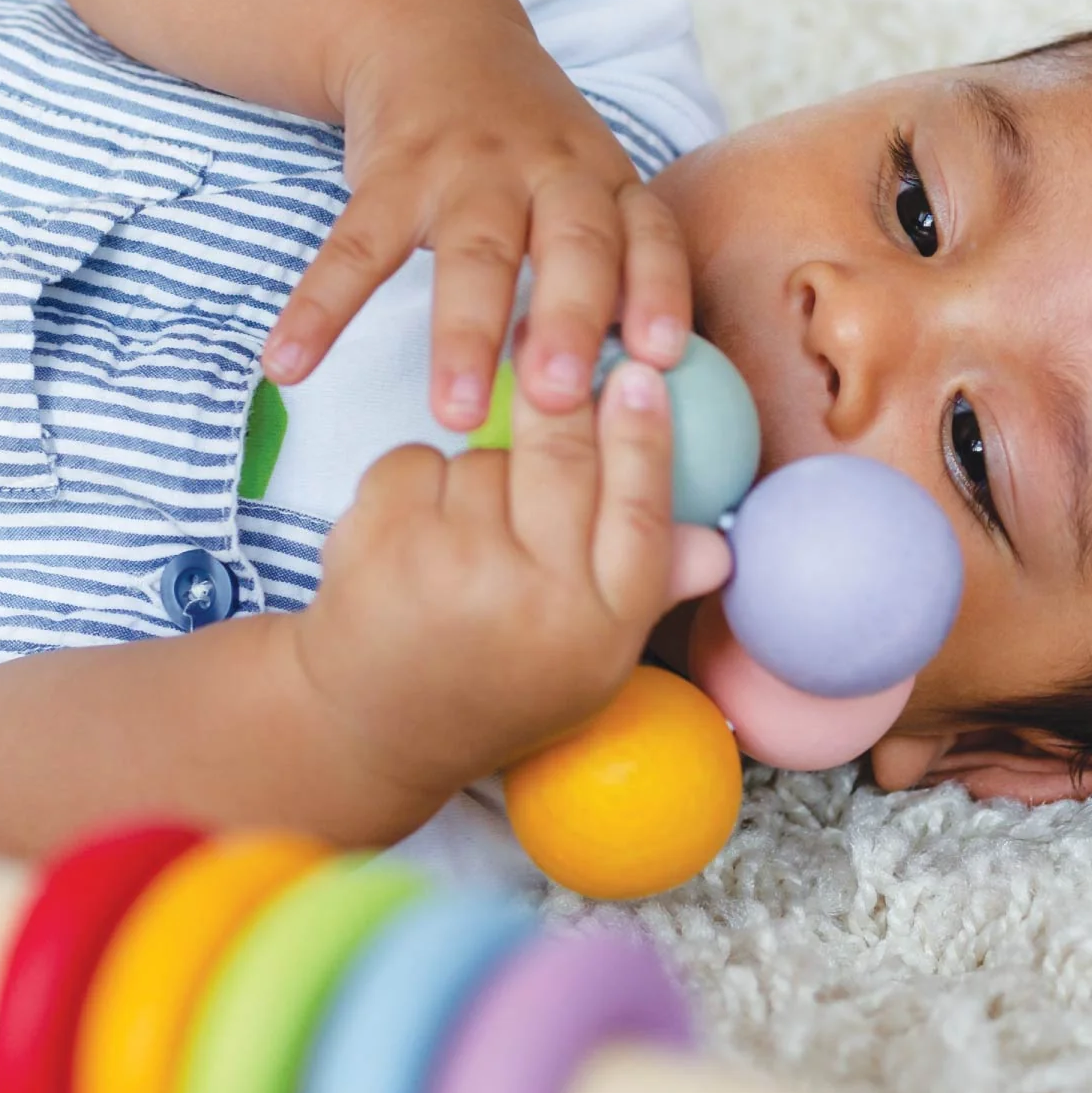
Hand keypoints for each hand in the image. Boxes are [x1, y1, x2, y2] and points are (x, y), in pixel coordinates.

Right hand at [260, 3, 691, 428]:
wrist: (436, 32)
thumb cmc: (533, 153)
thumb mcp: (588, 189)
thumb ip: (607, 276)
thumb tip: (624, 396)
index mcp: (607, 183)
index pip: (649, 235)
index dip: (660, 292)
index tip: (661, 358)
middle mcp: (550, 170)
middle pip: (571, 243)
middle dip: (569, 320)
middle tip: (560, 399)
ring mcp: (469, 168)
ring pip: (473, 253)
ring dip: (464, 334)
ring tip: (452, 413)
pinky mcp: (391, 175)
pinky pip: (355, 246)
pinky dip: (319, 307)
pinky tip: (286, 365)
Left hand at [287, 352, 731, 812]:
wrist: (372, 731)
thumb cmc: (496, 685)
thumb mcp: (588, 660)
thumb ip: (647, 590)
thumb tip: (719, 546)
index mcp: (600, 628)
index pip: (639, 511)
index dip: (643, 435)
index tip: (640, 374)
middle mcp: (534, 598)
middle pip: (566, 456)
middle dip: (564, 400)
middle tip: (558, 361)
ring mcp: (454, 567)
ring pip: (486, 456)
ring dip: (481, 472)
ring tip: (465, 535)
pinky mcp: (382, 542)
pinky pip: (417, 459)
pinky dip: (417, 480)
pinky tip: (413, 534)